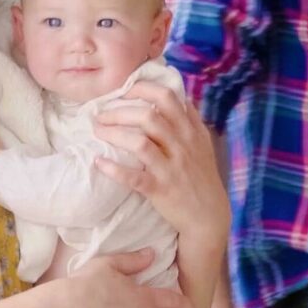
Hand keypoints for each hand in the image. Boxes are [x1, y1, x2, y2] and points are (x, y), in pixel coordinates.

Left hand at [93, 81, 229, 243]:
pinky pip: (134, 177)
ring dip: (114, 134)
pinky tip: (99, 162)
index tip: (123, 91)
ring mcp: (171, 168)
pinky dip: (114, 169)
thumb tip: (180, 95)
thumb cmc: (201, 177)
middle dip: (119, 112)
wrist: (209, 218)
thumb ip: (191, 120)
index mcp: (190, 131)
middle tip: (101, 114)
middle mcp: (182, 146)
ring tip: (98, 131)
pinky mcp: (160, 190)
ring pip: (140, 143)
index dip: (141, 89)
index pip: (167, 98)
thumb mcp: (203, 144)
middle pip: (148, 117)